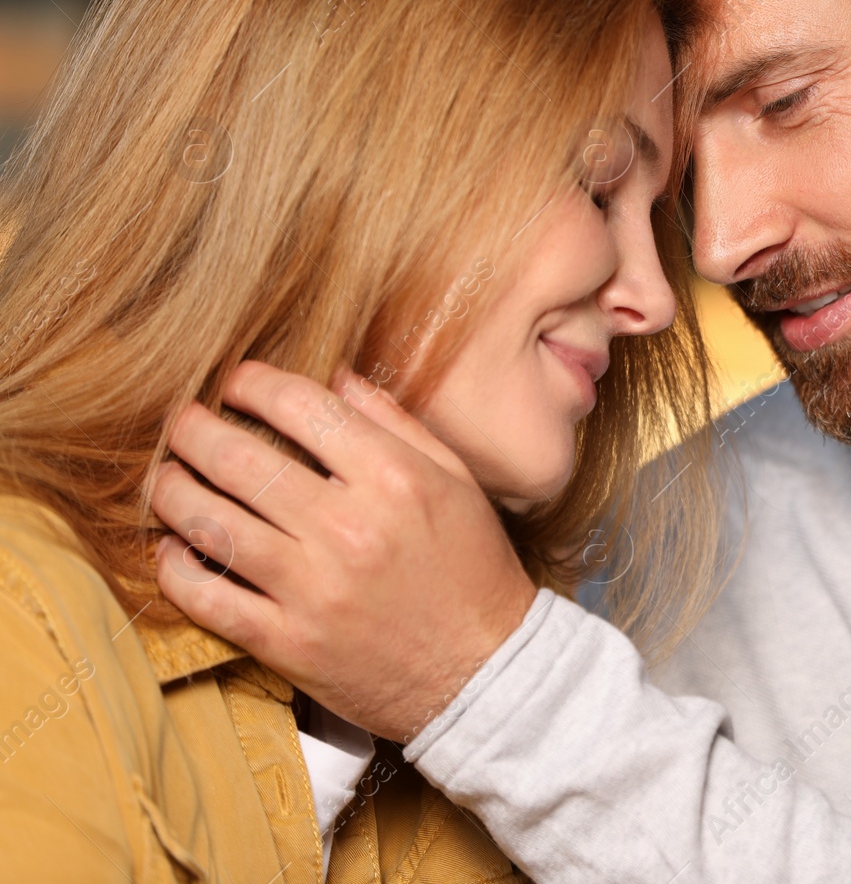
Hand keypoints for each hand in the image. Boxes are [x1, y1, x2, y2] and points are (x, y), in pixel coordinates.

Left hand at [153, 362, 536, 740]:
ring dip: (172, 490)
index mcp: (394, 480)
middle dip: (194, 429)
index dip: (254, 383)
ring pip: (210, 523)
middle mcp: (349, 528)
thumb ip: (396, 425)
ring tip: (165, 476)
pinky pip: (207, 598)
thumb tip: (337, 377)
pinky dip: (175, 568)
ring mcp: (314, 589)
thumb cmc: (473, 569)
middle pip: (240, 459)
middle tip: (182, 421)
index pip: (302, 407)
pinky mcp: (290, 642)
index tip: (236, 382)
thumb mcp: (456, 481)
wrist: (486, 671)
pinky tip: (170, 547)